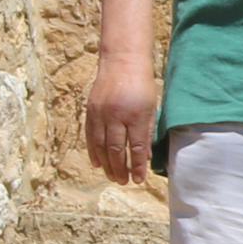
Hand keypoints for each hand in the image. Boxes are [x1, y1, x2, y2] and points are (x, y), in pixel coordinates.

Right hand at [85, 56, 159, 185]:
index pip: (136, 147)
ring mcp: (101, 113)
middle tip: (124, 182)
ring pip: (101, 146)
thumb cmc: (142, 84)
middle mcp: (117, 115)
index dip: (137, 166)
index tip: (139, 180)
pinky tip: (97, 163)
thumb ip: (147, 132)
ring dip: (106, 164)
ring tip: (112, 177)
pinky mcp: (91, 110)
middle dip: (120, 169)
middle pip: (116, 150)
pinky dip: (93, 151)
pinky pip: (90, 136)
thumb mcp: (151, 107)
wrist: (122, 61)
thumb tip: (145, 157)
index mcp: (136, 115)